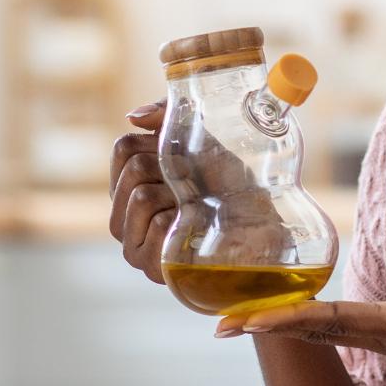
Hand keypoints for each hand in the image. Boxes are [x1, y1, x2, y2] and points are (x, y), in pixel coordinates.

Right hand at [111, 100, 298, 283]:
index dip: (161, 143)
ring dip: (180, 194)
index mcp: (127, 187)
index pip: (123, 149)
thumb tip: (133, 117)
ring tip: (198, 206)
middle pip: (133, 169)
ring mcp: (134, 245)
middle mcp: (122, 217)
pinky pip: (158, 225)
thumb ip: (167, 118)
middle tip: (197, 185)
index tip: (187, 157)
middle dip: (174, 169)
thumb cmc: (232, 185)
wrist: (263, 226)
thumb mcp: (201, 141)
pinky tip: (198, 227)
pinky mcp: (151, 268)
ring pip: (141, 196)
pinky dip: (185, 219)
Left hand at [217, 261, 385, 385]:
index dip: (288, 318)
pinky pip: (346, 327)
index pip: (333, 322)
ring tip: (244, 320)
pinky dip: (314, 320)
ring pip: (328, 330)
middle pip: (317, 331)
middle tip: (219, 326)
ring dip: (285, 324)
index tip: (247, 322)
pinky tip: (299, 315)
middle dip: (269, 327)